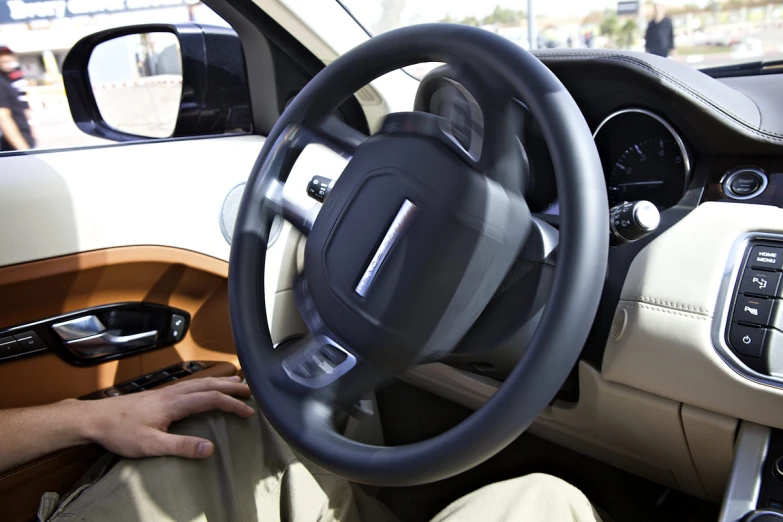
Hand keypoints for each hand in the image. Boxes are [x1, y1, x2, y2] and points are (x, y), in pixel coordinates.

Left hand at [83, 376, 253, 458]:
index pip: (211, 399)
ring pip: (200, 382)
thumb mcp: (151, 445)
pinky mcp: (159, 395)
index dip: (232, 404)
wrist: (94, 418)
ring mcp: (166, 392)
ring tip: (235, 382)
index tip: (248, 412)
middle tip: (251, 390)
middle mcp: (173, 392)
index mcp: (174, 403)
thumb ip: (181, 445)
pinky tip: (204, 388)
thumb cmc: (120, 432)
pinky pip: (190, 384)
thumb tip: (210, 448)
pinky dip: (206, 383)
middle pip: (209, 384)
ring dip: (220, 381)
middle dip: (232, 387)